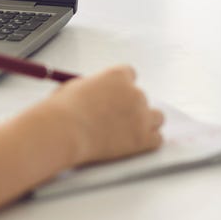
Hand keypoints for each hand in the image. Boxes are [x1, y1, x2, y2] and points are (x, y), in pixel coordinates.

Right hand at [47, 65, 163, 165]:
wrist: (63, 131)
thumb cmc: (63, 110)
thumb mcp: (75, 87)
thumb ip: (93, 88)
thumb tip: (96, 94)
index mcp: (117, 76)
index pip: (130, 75)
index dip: (122, 87)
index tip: (116, 96)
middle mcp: (133, 93)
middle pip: (142, 98)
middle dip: (131, 108)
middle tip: (116, 119)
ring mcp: (141, 116)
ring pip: (157, 117)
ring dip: (145, 123)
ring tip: (129, 132)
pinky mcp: (143, 138)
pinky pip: (157, 139)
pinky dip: (149, 142)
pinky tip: (136, 145)